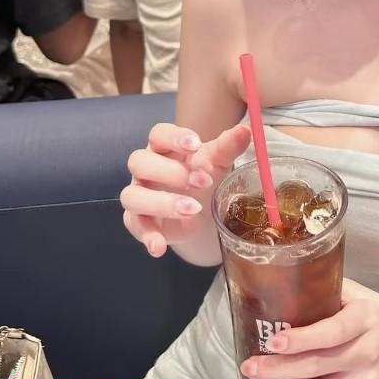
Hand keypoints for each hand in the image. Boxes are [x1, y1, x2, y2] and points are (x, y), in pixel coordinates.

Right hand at [121, 121, 250, 257]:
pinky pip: (135, 226)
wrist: (200, 209)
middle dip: (171, 172)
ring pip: (133, 195)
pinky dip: (148, 236)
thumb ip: (228, 146)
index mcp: (163, 147)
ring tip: (193, 209)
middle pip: (140, 162)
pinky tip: (160, 247)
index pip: (158, 134)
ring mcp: (138, 194)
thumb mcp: (218, 161)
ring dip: (161, 203)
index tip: (195, 145)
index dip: (173, 137)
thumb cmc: (203, 175)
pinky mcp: (138, 220)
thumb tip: (245, 131)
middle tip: (203, 182)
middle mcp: (145, 168)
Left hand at [242, 279, 378, 378]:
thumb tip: (285, 279)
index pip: (333, 332)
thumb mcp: (362, 294)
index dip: (303, 338)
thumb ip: (328, 288)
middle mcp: (366, 354)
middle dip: (279, 372)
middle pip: (319, 369)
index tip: (275, 340)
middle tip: (249, 370)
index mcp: (366, 320)